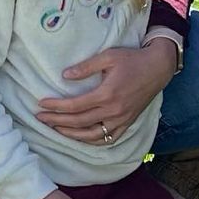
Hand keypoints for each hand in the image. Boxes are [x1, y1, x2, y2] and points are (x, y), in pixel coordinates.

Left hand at [35, 38, 177, 144]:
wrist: (158, 68)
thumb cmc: (132, 59)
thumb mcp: (108, 56)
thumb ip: (86, 67)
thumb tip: (65, 76)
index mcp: (107, 94)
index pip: (74, 106)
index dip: (56, 107)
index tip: (41, 104)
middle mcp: (113, 111)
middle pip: (79, 122)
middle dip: (57, 121)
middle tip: (40, 118)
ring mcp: (121, 120)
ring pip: (92, 135)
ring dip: (71, 134)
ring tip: (56, 129)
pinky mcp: (127, 123)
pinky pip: (108, 139)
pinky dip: (93, 141)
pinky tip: (81, 138)